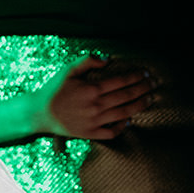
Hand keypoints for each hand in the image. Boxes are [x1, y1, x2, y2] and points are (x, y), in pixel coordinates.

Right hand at [31, 57, 154, 140]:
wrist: (39, 113)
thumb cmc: (53, 89)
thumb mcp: (68, 70)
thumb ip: (88, 61)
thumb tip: (107, 59)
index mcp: (92, 89)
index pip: (121, 81)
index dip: (136, 76)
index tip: (145, 73)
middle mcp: (97, 105)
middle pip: (127, 96)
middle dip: (144, 89)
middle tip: (154, 84)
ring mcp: (95, 121)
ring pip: (124, 113)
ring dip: (140, 105)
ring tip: (149, 99)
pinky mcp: (91, 133)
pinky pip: (112, 132)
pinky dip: (123, 126)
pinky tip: (129, 120)